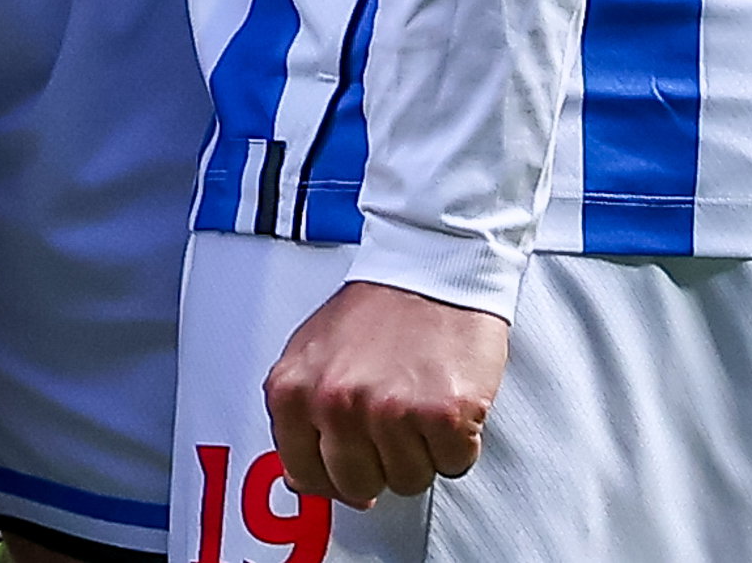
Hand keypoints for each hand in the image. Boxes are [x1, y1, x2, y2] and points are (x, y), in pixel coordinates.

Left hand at [263, 279, 510, 507]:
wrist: (433, 264)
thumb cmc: (379, 308)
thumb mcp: (312, 354)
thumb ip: (300, 414)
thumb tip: (300, 474)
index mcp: (294, 390)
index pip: (304, 475)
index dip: (334, 474)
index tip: (351, 460)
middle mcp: (337, 403)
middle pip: (358, 487)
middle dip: (379, 463)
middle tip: (391, 420)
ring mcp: (389, 410)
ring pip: (408, 480)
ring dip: (421, 450)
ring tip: (418, 398)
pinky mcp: (442, 414)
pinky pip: (453, 464)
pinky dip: (457, 440)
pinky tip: (445, 400)